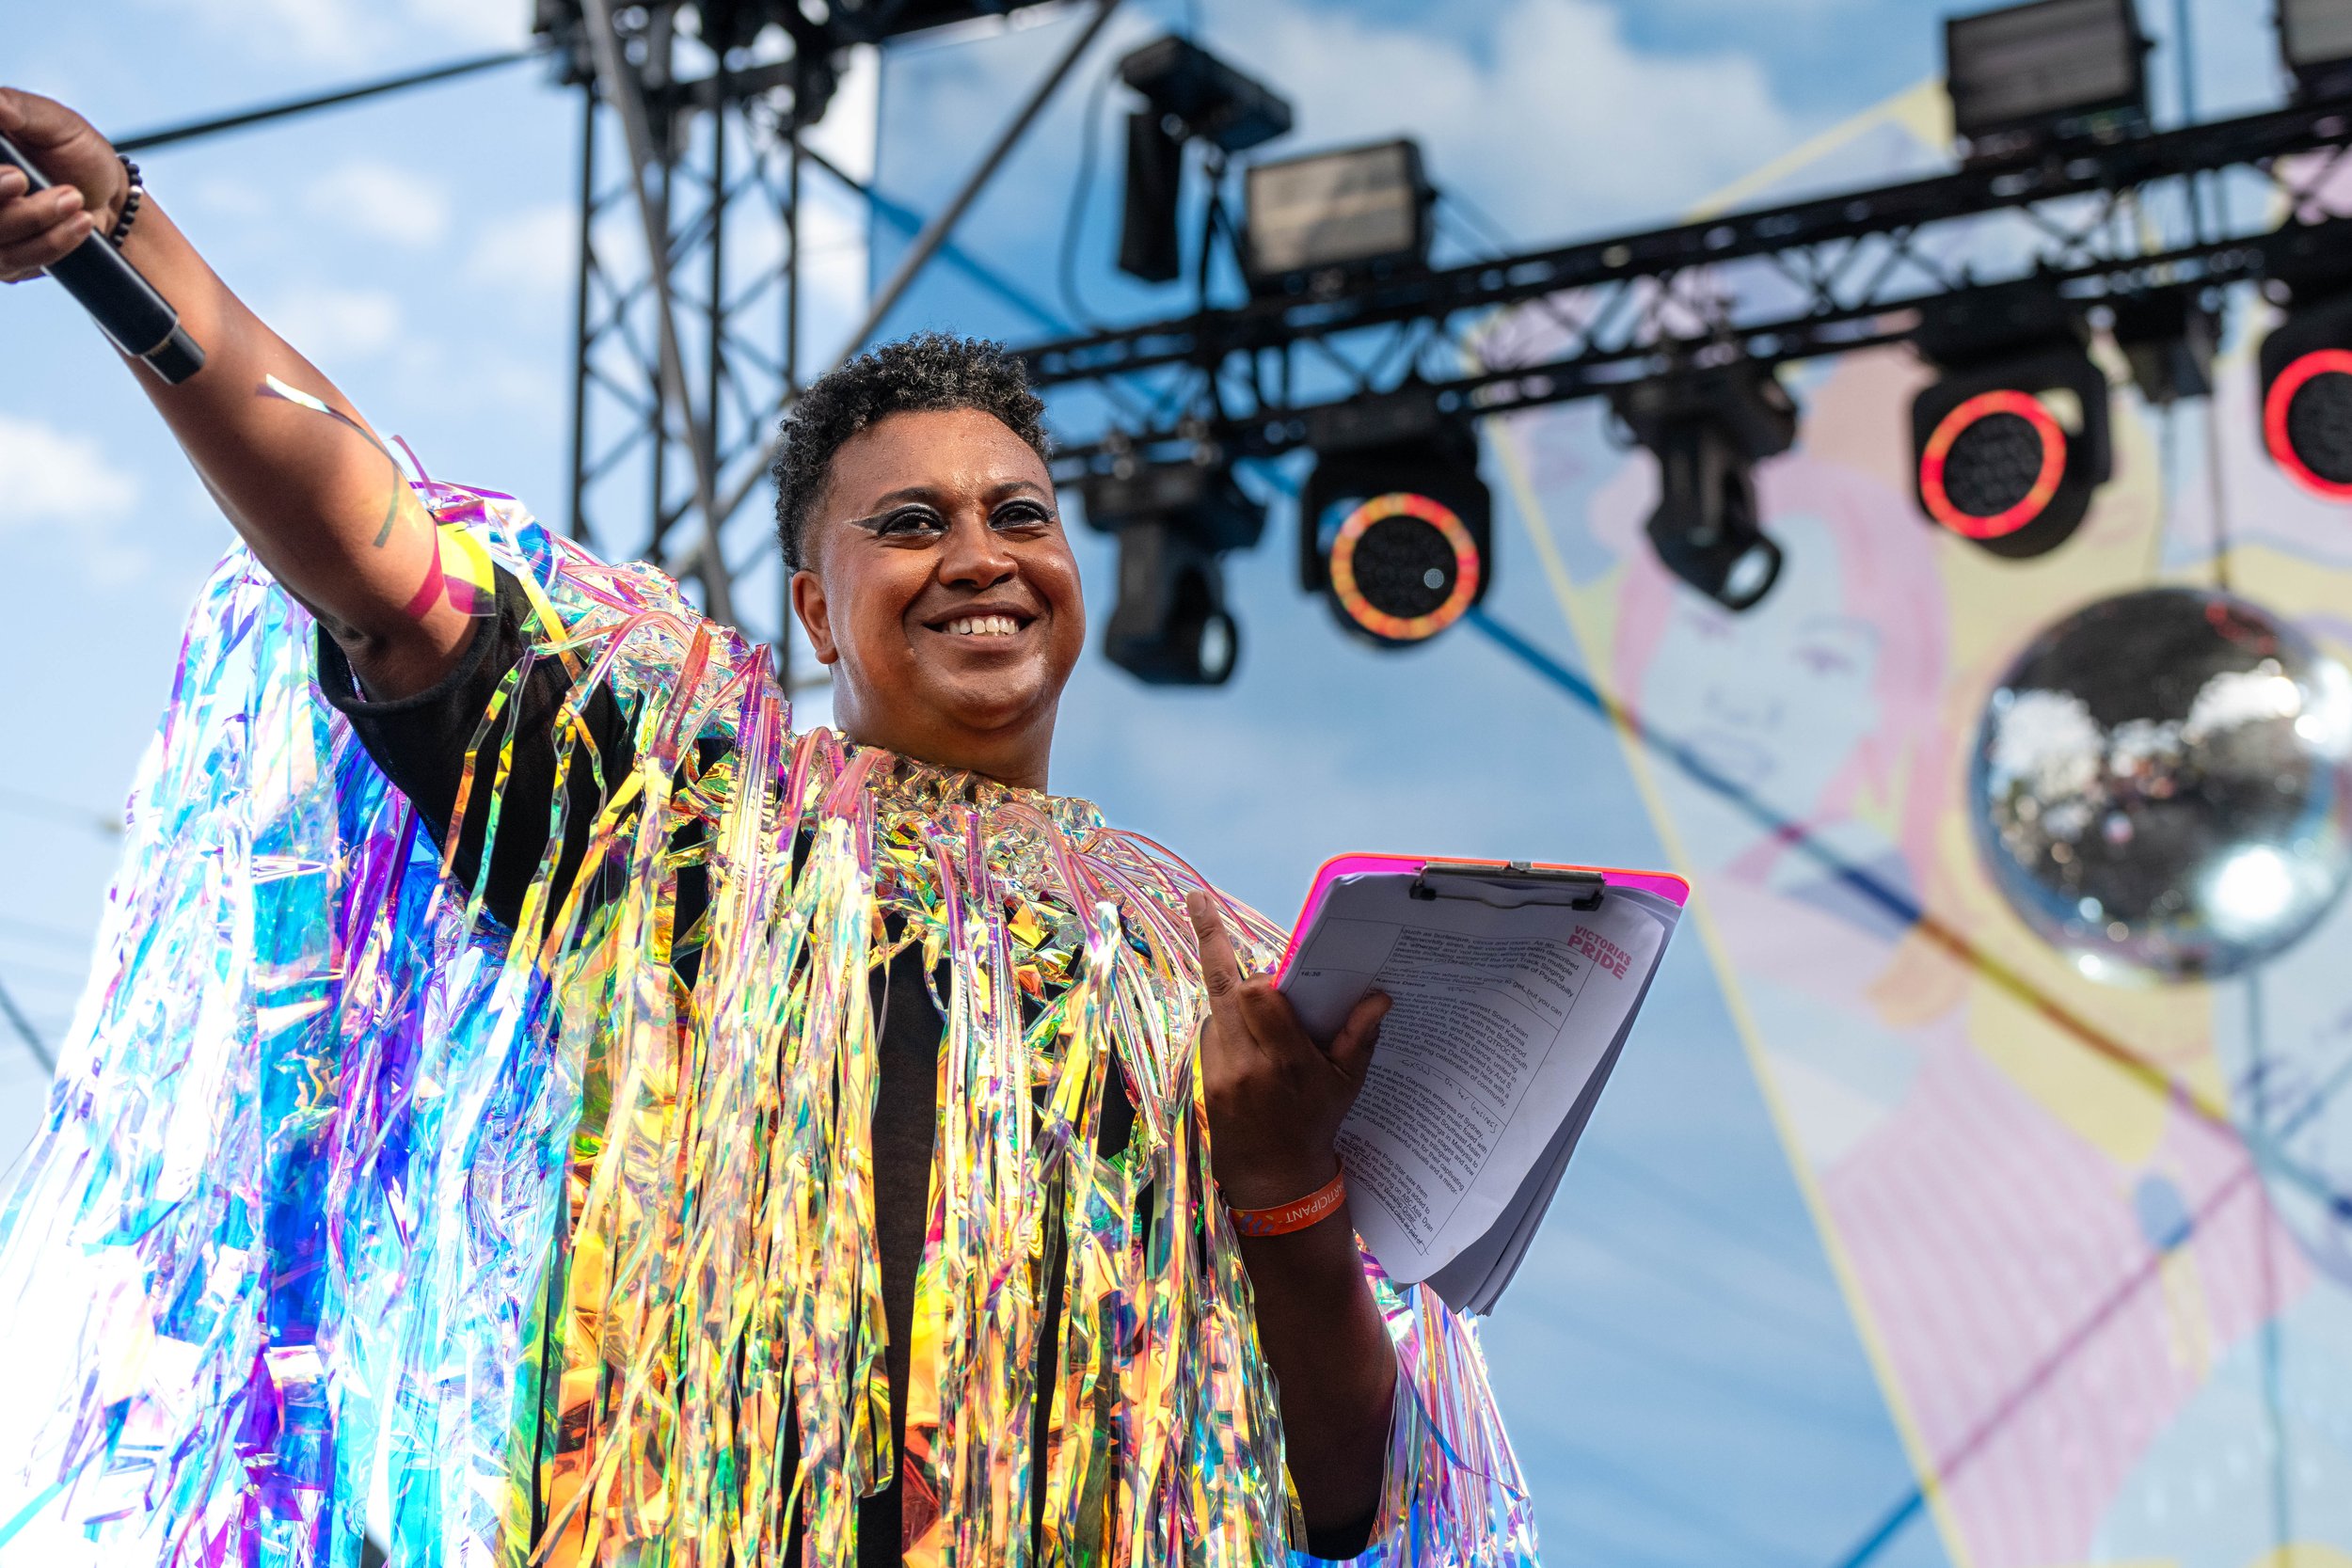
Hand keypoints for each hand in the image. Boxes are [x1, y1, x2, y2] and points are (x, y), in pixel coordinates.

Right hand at [0, 89, 130, 282]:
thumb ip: (21, 110)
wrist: (112, 201)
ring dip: (38, 220)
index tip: (17, 177)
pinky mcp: (5, 262)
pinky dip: (52, 243)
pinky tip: (82, 224)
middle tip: (53, 189)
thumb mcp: (56, 123)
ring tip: (76, 201)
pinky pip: (15, 261)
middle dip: (16, 206)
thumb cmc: (79, 154)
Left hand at [1186, 888, 1390, 1214]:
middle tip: (1218, 923)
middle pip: (1227, 989)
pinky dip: (1229, 1026)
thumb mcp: (1347, 1084)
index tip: (1213, 911)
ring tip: (1264, 1011)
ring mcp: (1221, 1074)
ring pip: (1216, 1009)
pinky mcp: (1205, 1082)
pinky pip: (1212, 1034)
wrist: (1276, 1181)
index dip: (1240, 954)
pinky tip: (1250, 1039)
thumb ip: (1360, 1035)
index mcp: (1288, 1060)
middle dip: (1228, 957)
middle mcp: (1249, 1063)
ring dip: (1236, 1000)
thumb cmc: (1315, 1126)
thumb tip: (1379, 993)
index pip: (1254, 992)